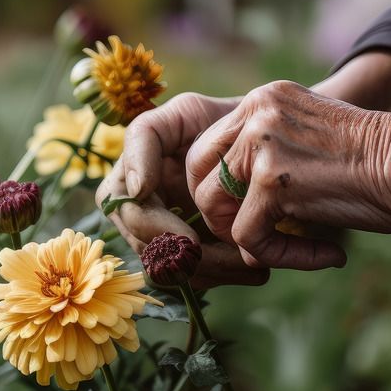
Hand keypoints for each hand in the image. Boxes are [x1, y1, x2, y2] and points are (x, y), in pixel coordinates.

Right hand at [96, 93, 269, 287]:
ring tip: (253, 264)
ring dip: (209, 271)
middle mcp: (141, 208)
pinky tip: (256, 269)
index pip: (119, 207)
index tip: (190, 237)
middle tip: (230, 256)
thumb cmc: (224, 120)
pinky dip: (224, 276)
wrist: (271, 141)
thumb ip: (145, 138)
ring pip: (168, 269)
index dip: (149, 226)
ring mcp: (164, 234)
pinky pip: (194, 278)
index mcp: (131, 175)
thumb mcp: (185, 113)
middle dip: (184, 256)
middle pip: (144, 246)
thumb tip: (135, 189)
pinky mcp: (191, 254)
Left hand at [185, 80, 390, 269]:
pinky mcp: (272, 180)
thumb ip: (268, 161)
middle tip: (259, 238)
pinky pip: (247, 237)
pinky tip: (326, 255)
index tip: (258, 217)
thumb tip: (229, 211)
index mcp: (264, 100)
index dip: (221, 192)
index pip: (208, 148)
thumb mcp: (312, 142)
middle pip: (197, 174)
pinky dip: (279, 256)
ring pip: (214, 207)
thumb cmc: (381, 162)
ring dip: (248, 239)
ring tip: (292, 249)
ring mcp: (261, 143)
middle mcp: (256, 113)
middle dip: (220, 215)